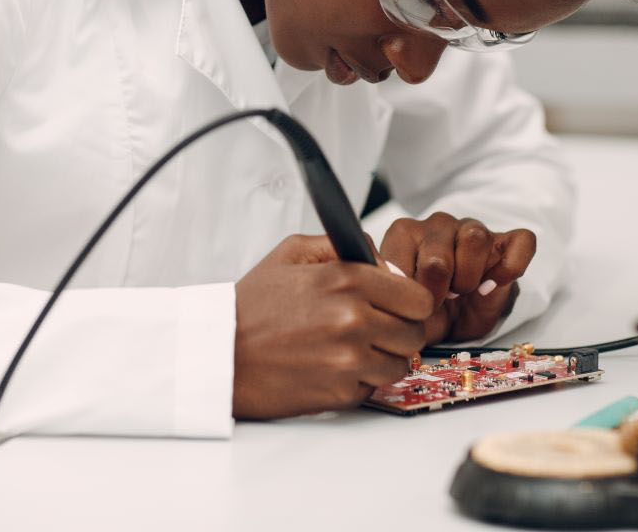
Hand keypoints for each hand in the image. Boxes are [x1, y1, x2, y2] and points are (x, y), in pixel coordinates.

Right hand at [233, 234, 433, 419]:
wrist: (220, 354)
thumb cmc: (251, 305)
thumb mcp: (291, 253)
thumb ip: (341, 245)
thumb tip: (380, 259)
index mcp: (347, 279)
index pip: (418, 297)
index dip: (409, 301)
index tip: (396, 304)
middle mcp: (354, 319)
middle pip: (415, 332)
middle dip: (399, 329)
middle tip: (374, 328)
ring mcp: (349, 359)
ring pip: (400, 363)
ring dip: (383, 357)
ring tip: (351, 348)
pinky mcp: (341, 392)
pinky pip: (374, 387)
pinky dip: (360, 380)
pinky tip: (332, 366)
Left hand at [379, 213, 535, 342]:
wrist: (456, 320)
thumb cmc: (425, 308)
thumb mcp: (399, 301)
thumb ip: (383, 281)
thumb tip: (369, 263)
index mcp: (405, 232)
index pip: (403, 251)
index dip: (411, 288)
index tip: (416, 301)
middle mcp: (437, 224)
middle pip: (438, 255)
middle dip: (439, 290)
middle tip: (442, 300)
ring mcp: (472, 228)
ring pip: (474, 238)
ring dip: (469, 276)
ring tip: (464, 290)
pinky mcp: (507, 240)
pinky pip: (519, 242)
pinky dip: (509, 267)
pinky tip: (494, 284)